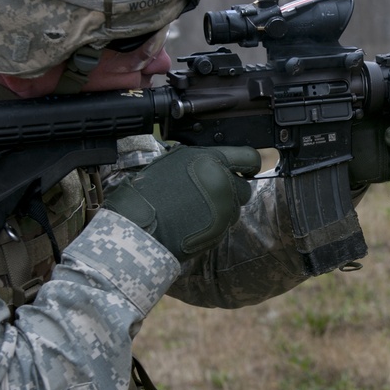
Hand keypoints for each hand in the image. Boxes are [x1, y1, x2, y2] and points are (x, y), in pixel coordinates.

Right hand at [103, 145, 260, 260]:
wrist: (139, 226)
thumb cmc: (148, 191)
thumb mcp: (174, 162)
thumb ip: (201, 161)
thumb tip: (215, 162)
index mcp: (212, 161)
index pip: (249, 158)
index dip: (250, 163)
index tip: (248, 168)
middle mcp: (224, 184)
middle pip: (244, 187)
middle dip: (232, 189)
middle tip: (210, 192)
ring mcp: (224, 210)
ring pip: (235, 207)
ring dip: (223, 207)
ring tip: (196, 208)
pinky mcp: (220, 231)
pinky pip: (224, 224)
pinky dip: (214, 223)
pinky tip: (193, 221)